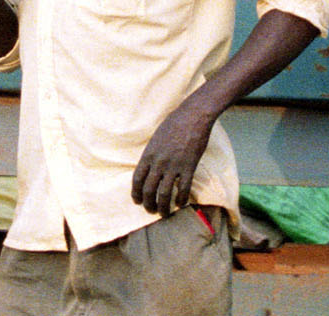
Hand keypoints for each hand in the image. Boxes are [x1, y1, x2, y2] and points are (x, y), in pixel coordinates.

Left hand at [131, 95, 216, 214]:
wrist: (193, 115)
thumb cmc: (174, 123)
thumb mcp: (156, 138)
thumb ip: (151, 154)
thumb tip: (149, 168)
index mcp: (148, 154)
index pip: (137, 180)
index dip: (136, 193)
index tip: (137, 201)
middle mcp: (158, 162)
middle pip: (148, 191)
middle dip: (148, 205)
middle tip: (151, 211)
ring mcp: (173, 165)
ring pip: (164, 194)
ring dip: (163, 207)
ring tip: (165, 213)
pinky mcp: (188, 166)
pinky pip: (183, 189)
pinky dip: (181, 199)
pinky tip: (181, 203)